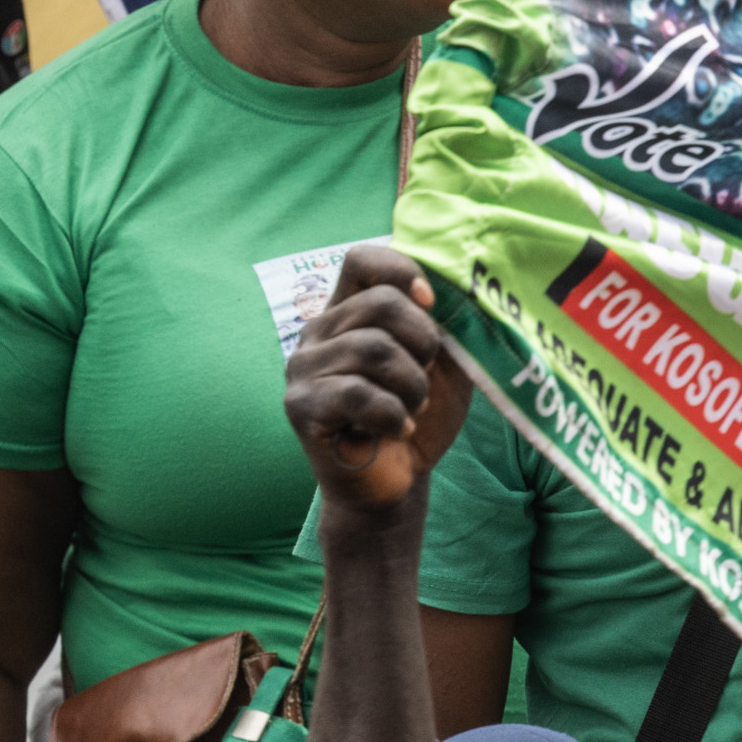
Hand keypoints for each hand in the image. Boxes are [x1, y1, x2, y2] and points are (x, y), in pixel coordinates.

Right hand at [285, 244, 469, 513]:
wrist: (396, 482)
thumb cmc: (418, 417)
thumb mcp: (442, 362)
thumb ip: (439, 322)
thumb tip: (441, 291)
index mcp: (350, 312)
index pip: (363, 259)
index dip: (402, 271)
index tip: (431, 304)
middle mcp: (318, 332)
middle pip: (381, 304)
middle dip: (423, 343)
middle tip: (424, 380)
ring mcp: (302, 368)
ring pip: (372, 349)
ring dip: (411, 387)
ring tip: (411, 410)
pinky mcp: (299, 406)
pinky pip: (356, 394)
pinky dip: (393, 415)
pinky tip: (397, 430)